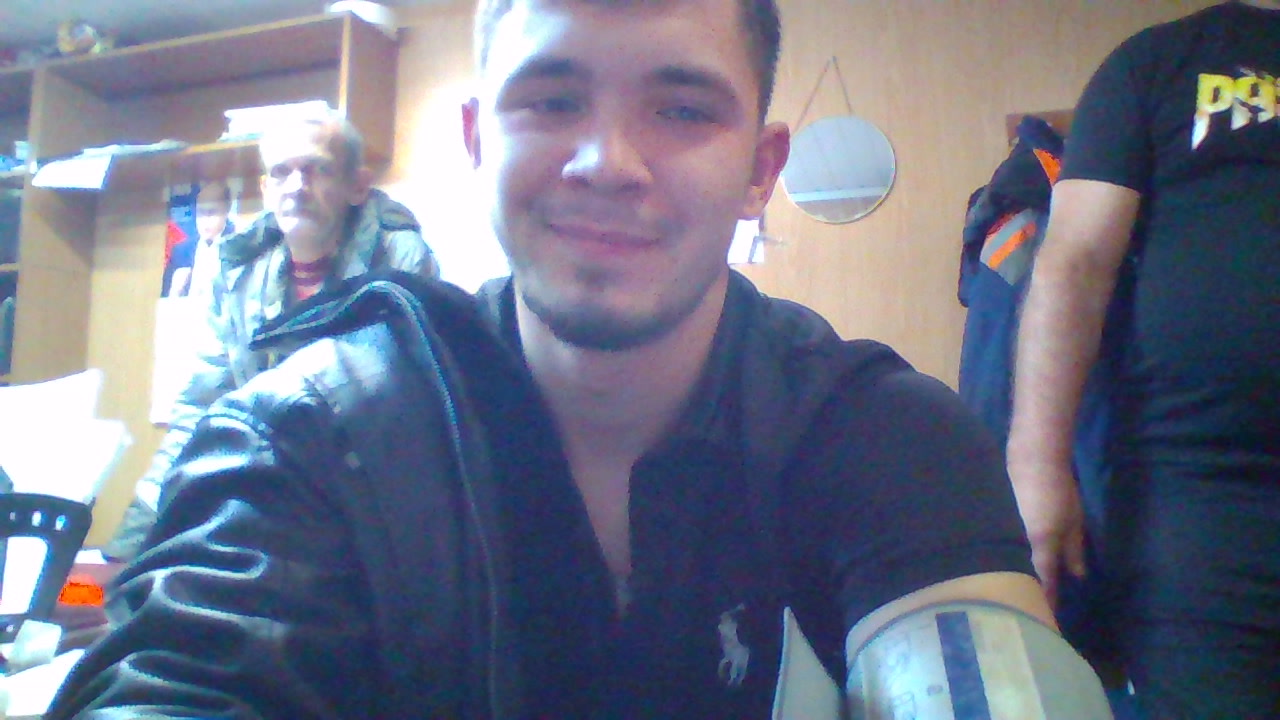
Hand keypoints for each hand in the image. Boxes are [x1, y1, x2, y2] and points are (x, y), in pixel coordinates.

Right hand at [1007, 460, 1084, 610]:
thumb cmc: (1059, 491)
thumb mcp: (1074, 521)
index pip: (1044, 581)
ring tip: (1022, 594)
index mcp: (1041, 546)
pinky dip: (1012, 562)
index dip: (1047, 601)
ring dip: (1018, 579)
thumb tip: (1077, 576)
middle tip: (1033, 611)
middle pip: (1023, 577)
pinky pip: (1007, 551)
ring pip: (1013, 565)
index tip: (1047, 620)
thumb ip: (1074, 550)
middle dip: (1028, 594)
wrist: (1032, 462)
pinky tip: (1012, 567)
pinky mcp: (1000, 527)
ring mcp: (1008, 536)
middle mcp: (1020, 545)